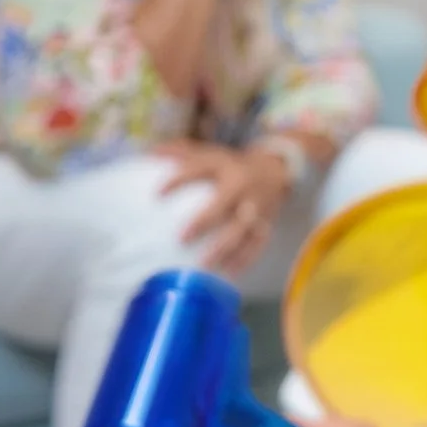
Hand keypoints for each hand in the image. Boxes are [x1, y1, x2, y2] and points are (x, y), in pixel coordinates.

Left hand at [159, 141, 290, 275]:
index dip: (179, 179)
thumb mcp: (211, 154)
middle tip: (181, 238)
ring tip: (203, 265)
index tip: (156, 193)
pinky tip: (228, 272)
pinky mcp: (266, 223)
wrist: (277, 169)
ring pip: (241, 229)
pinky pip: (257, 244)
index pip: (199, 168)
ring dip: (223, 248)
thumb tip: (149, 153)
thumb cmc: (233, 165)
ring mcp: (256, 206)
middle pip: (222, 203)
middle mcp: (241, 185)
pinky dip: (244, 259)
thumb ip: (182, 153)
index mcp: (224, 166)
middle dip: (203, 220)